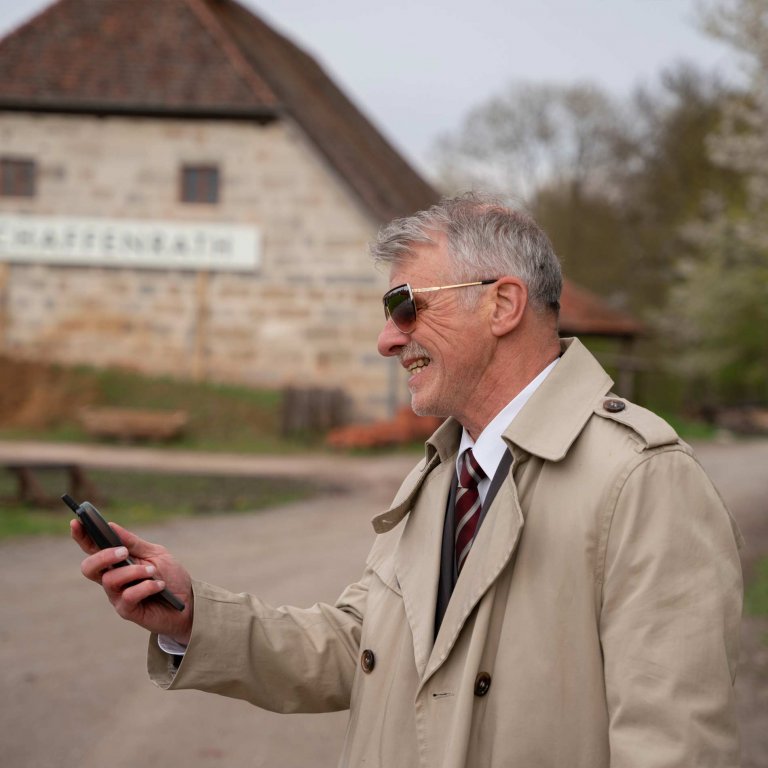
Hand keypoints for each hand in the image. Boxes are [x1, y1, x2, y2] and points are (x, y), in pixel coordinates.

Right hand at [72, 519, 193, 644]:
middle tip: (123, 551)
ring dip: (134, 572)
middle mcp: (112, 579)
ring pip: (110, 580)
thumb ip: (133, 542)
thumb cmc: (170, 576)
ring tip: (153, 571)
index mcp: (116, 562)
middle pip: (89, 568)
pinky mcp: (128, 611)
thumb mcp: (155, 553)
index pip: (92, 549)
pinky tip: (160, 585)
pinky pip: (128, 597)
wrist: (188, 601)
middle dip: (103, 556)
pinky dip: (146, 587)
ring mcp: (117, 596)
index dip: (81, 536)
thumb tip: (111, 526)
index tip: (76, 522)